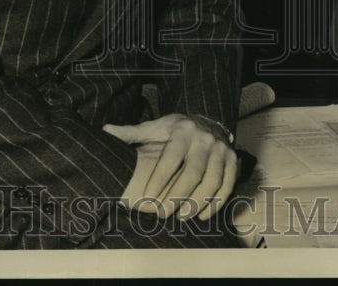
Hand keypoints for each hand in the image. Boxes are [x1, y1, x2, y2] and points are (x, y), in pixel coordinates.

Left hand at [104, 113, 237, 221]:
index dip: (159, 179)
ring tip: (182, 217)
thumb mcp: (155, 127)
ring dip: (198, 202)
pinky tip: (202, 215)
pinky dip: (216, 202)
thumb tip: (105, 131)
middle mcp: (204, 139)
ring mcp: (221, 150)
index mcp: (183, 131)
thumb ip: (132, 132)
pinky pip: (227, 184)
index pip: (171, 158)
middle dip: (178, 196)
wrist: (209, 120)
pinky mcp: (233, 160)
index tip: (148, 199)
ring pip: (212, 180)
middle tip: (163, 214)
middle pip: (193, 172)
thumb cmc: (176, 129)